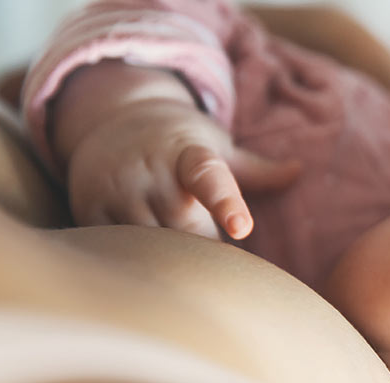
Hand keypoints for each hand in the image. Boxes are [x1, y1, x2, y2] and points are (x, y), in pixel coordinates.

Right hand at [52, 63, 298, 239]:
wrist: (110, 121)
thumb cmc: (178, 144)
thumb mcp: (215, 145)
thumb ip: (255, 168)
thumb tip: (299, 170)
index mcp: (188, 154)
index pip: (209, 178)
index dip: (226, 203)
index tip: (242, 228)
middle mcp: (149, 169)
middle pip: (185, 228)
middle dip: (203, 242)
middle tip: (209, 237)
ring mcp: (116, 188)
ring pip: (152, 242)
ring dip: (172, 253)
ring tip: (178, 241)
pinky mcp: (90, 207)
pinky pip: (119, 247)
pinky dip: (137, 255)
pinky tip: (145, 250)